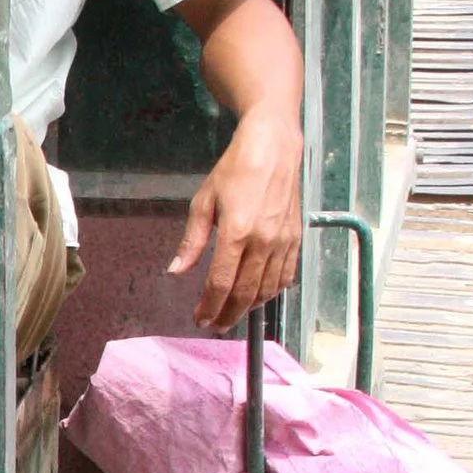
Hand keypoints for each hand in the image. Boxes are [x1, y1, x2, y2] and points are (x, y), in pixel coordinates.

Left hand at [169, 108, 302, 333]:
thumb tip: (176, 272)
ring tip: (232, 314)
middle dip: (227, 314)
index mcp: (236, 234)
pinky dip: (271, 292)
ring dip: (249, 308)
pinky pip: (286, 276)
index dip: (209, 306)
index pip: (221, 284)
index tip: (199, 319)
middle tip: (214, 324)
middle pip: (245, 293)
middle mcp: (263, 243)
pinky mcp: (296, 239)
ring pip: (267, 289)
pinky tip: (259, 297)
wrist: (273, 148)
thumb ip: (191, 242)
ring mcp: (283, 242)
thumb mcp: (203, 203)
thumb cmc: (234, 171)